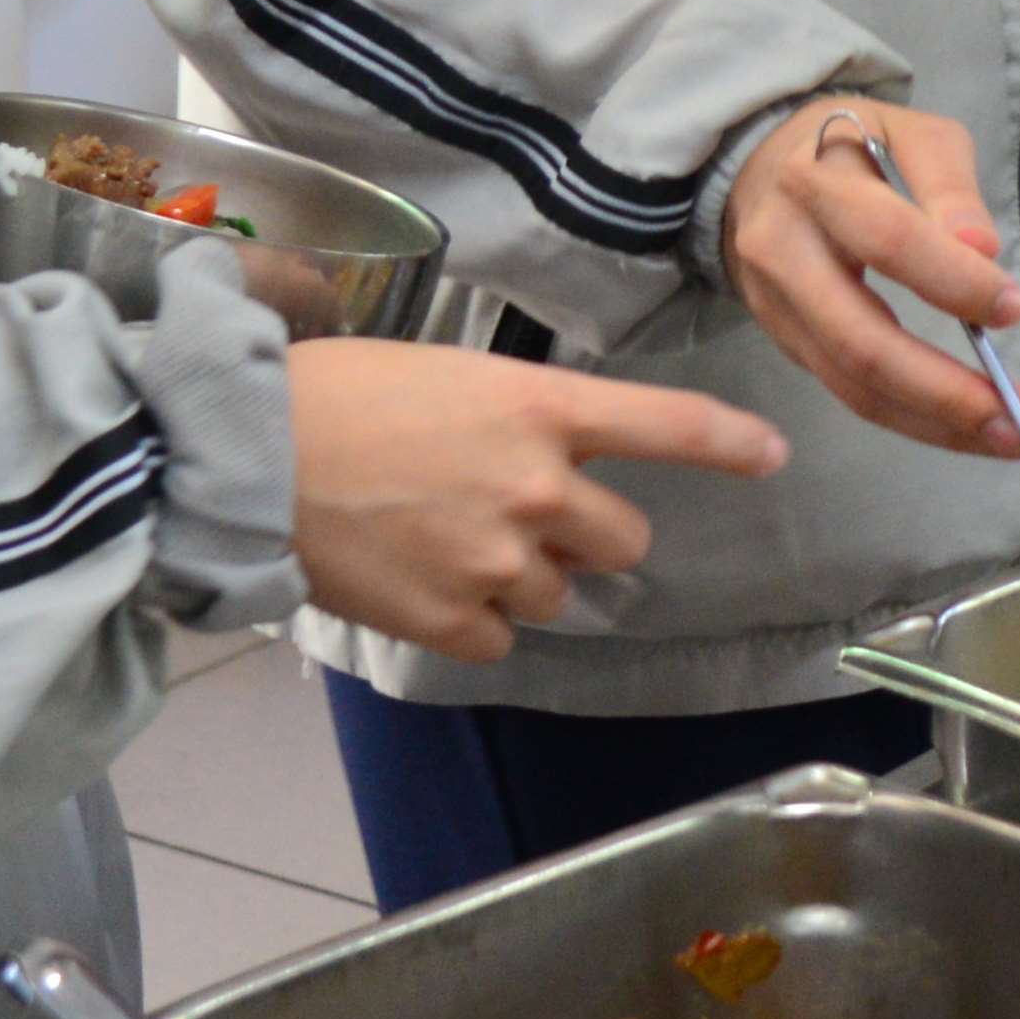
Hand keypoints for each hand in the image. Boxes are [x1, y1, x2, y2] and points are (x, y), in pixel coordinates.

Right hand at [286, 338, 782, 661]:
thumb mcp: (451, 380)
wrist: (246, 456)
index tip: (773, 456)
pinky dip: (472, 620)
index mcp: (541, 409)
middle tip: (522, 515)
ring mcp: (497, 561)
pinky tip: (422, 582)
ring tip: (445, 541)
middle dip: (587, 535)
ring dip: (523, 578)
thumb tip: (552, 471)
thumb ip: (520, 424)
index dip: (730, 444)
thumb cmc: (337, 396)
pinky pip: (500, 638)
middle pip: (623, 539)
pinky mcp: (449, 619)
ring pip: (560, 594)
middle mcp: (538, 487)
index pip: (667, 425)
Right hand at [716, 97, 1019, 457]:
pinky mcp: (784, 342)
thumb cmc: (851, 147)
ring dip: (935, 420)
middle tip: (1019, 416)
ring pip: (853, 383)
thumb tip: (981, 252)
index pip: (887, 241)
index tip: (1012, 308)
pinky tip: (963, 425)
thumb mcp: (908, 133)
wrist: (754, 170)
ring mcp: (775, 306)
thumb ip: (947, 183)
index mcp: (815, 182)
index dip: (952, 281)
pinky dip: (911, 418)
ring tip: (1007, 435)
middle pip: (861, 338)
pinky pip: (847, 392)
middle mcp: (781, 250)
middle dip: (945, 389)